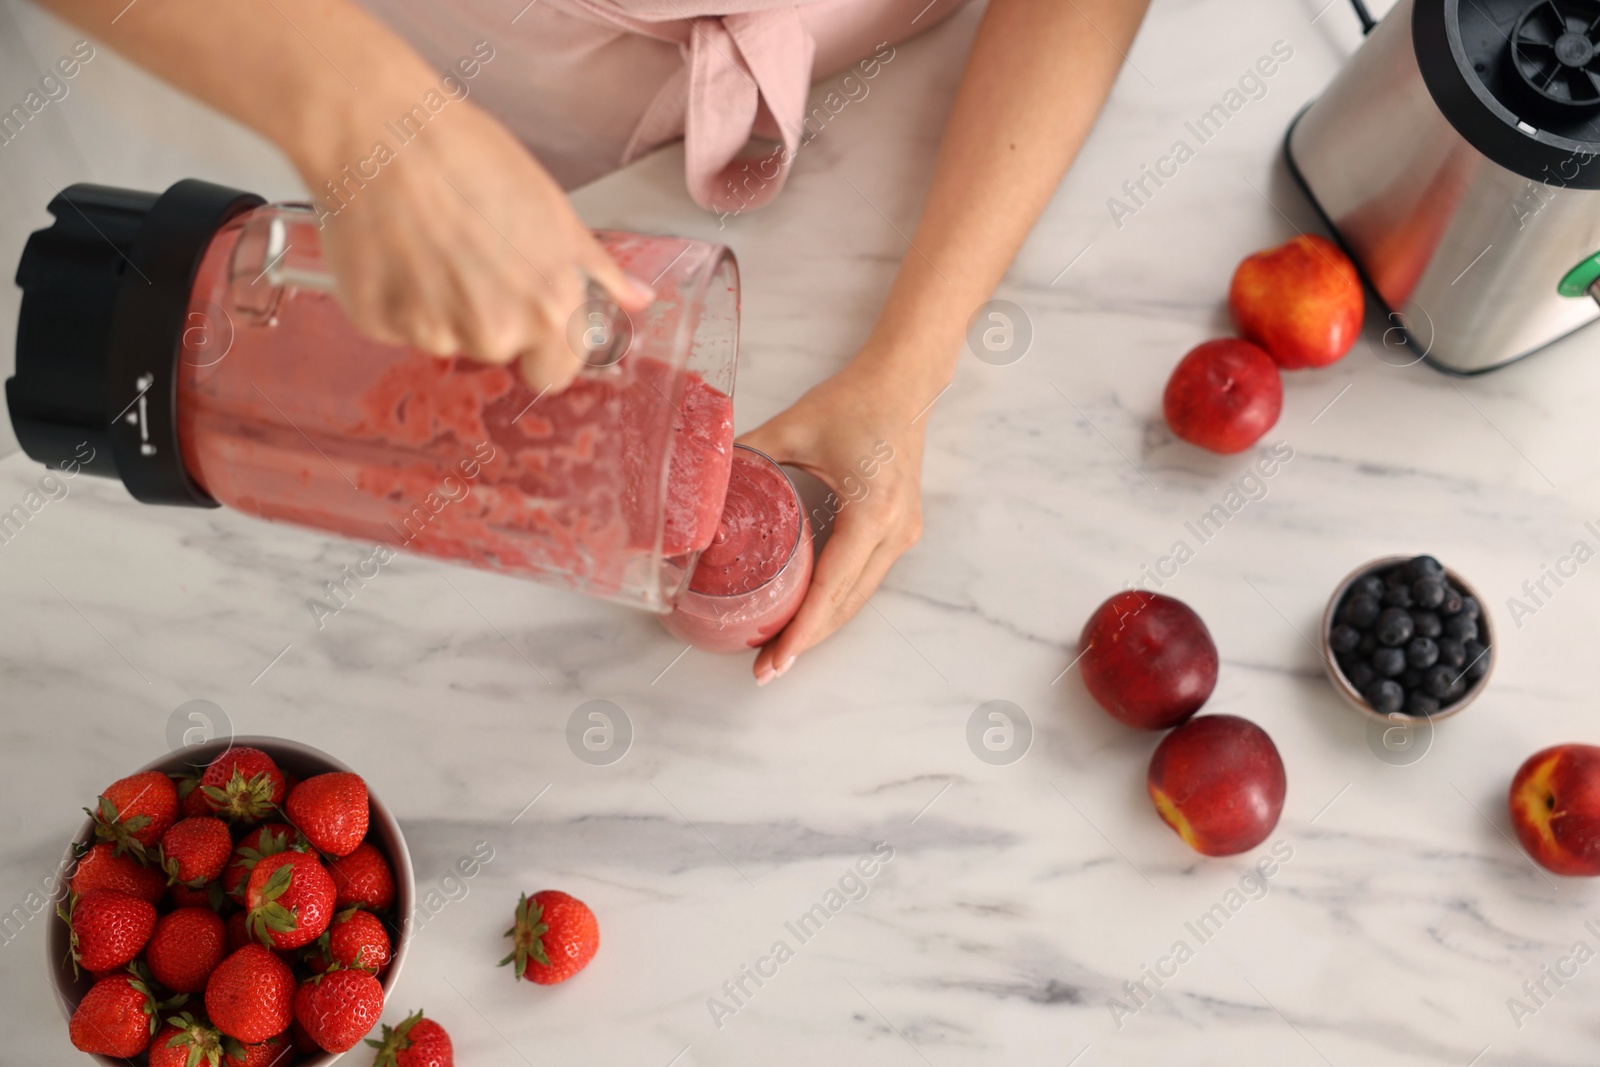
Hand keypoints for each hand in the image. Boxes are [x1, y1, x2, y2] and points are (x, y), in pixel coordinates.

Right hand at [293, 98, 652, 391]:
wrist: (382, 131)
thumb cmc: (472, 159)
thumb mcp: (554, 210)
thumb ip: (597, 269)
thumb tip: (638, 300)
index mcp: (549, 311)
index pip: (553, 374)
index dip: (543, 345)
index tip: (527, 312)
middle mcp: (494, 334)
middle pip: (497, 351)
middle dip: (488, 316)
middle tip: (470, 256)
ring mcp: (432, 333)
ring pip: (444, 338)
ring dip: (438, 306)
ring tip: (428, 244)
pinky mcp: (377, 324)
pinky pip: (395, 326)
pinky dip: (393, 298)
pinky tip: (394, 249)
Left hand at [737, 357, 931, 684]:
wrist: (905, 381)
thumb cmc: (854, 400)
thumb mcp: (792, 428)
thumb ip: (746, 457)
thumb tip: (702, 488)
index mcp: (872, 512)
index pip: (831, 589)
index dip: (800, 632)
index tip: (772, 662)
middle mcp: (895, 533)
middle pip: (846, 606)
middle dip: (806, 641)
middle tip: (764, 668)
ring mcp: (904, 535)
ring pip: (858, 597)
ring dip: (821, 625)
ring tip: (780, 650)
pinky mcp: (901, 530)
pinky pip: (865, 578)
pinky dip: (836, 601)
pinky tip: (806, 614)